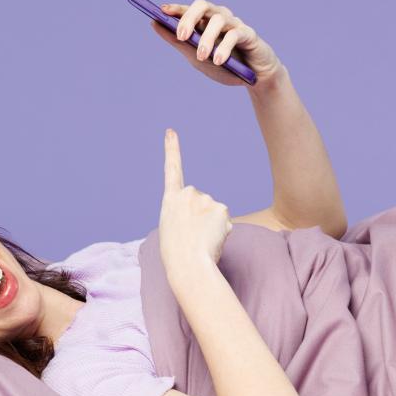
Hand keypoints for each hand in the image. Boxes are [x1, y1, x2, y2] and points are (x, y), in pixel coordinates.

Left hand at [151, 0, 285, 87]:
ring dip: (207, 39)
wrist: (253, 79)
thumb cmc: (224, 65)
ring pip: (218, 20)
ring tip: (203, 57)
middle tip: (182, 37)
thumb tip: (154, 23)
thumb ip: (177, 41)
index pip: (189, 9)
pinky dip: (225, 47)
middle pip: (202, 6)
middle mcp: (219, 17)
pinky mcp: (249, 33)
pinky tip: (219, 61)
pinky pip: (234, 34)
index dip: (176, 8)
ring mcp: (235, 23)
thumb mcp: (195, 56)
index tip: (162, 11)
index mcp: (205, 21)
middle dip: (190, 19)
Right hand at [159, 128, 233, 271]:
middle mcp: (188, 193)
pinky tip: (213, 239)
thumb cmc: (177, 255)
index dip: (172, 149)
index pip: (172, 169)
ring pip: (214, 211)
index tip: (171, 131)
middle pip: (201, 200)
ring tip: (201, 240)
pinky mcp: (221, 208)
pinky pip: (225, 220)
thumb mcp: (172, 229)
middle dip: (201, 215)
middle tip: (193, 235)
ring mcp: (205, 199)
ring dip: (212, 225)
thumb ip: (185, 215)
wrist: (187, 264)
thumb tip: (209, 217)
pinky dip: (222, 230)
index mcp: (170, 199)